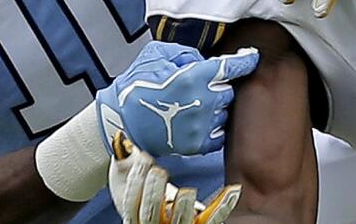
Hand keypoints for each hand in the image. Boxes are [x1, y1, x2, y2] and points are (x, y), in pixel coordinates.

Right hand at [95, 41, 257, 156]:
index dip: (246, 60)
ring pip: (225, 112)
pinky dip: (213, 126)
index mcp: (195, 76)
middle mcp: (204, 101)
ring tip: (196, 104)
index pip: (232, 66)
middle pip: (230, 90)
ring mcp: (202, 125)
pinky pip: (219, 133)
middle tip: (203, 85)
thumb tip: (203, 58)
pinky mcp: (198, 145)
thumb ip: (186, 52)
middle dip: (220, 86)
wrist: (120, 121)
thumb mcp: (158, 54)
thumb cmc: (137, 84)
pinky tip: (199, 120)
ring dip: (216, 107)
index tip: (252, 57)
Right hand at [109, 132, 240, 223]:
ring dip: (184, 208)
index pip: (132, 202)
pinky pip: (212, 217)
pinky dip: (223, 205)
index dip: (136, 181)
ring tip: (187, 192)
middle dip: (153, 194)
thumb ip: (123, 158)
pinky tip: (233, 190)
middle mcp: (152, 222)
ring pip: (180, 221)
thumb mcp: (124, 171)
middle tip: (158, 172)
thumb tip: (123, 140)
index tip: (143, 159)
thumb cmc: (136, 183)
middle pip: (150, 214)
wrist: (150, 202)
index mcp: (132, 212)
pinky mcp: (197, 220)